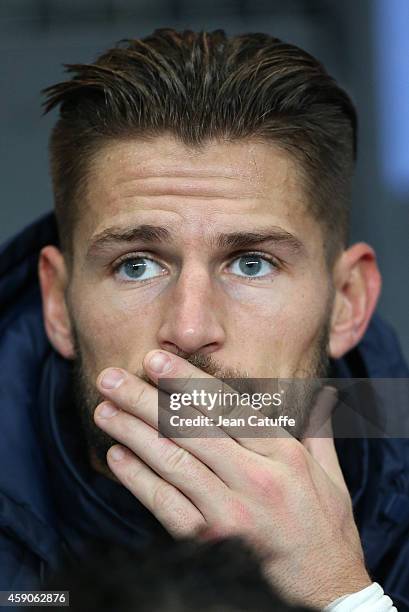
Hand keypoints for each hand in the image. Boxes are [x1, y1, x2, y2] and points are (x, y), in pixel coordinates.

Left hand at [94, 350, 370, 607]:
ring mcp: (230, 512)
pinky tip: (117, 457)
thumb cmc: (326, 528)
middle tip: (112, 377)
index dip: (186, 381)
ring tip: (104, 409)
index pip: (225, 407)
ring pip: (172, 461)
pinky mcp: (210, 543)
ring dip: (133, 432)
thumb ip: (318, 429)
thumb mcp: (331, 474)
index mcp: (283, 455)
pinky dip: (138, 480)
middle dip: (145, 399)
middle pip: (190, 429)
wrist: (326, 592)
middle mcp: (255, 479)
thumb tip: (322, 394)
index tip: (156, 360)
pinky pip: (166, 505)